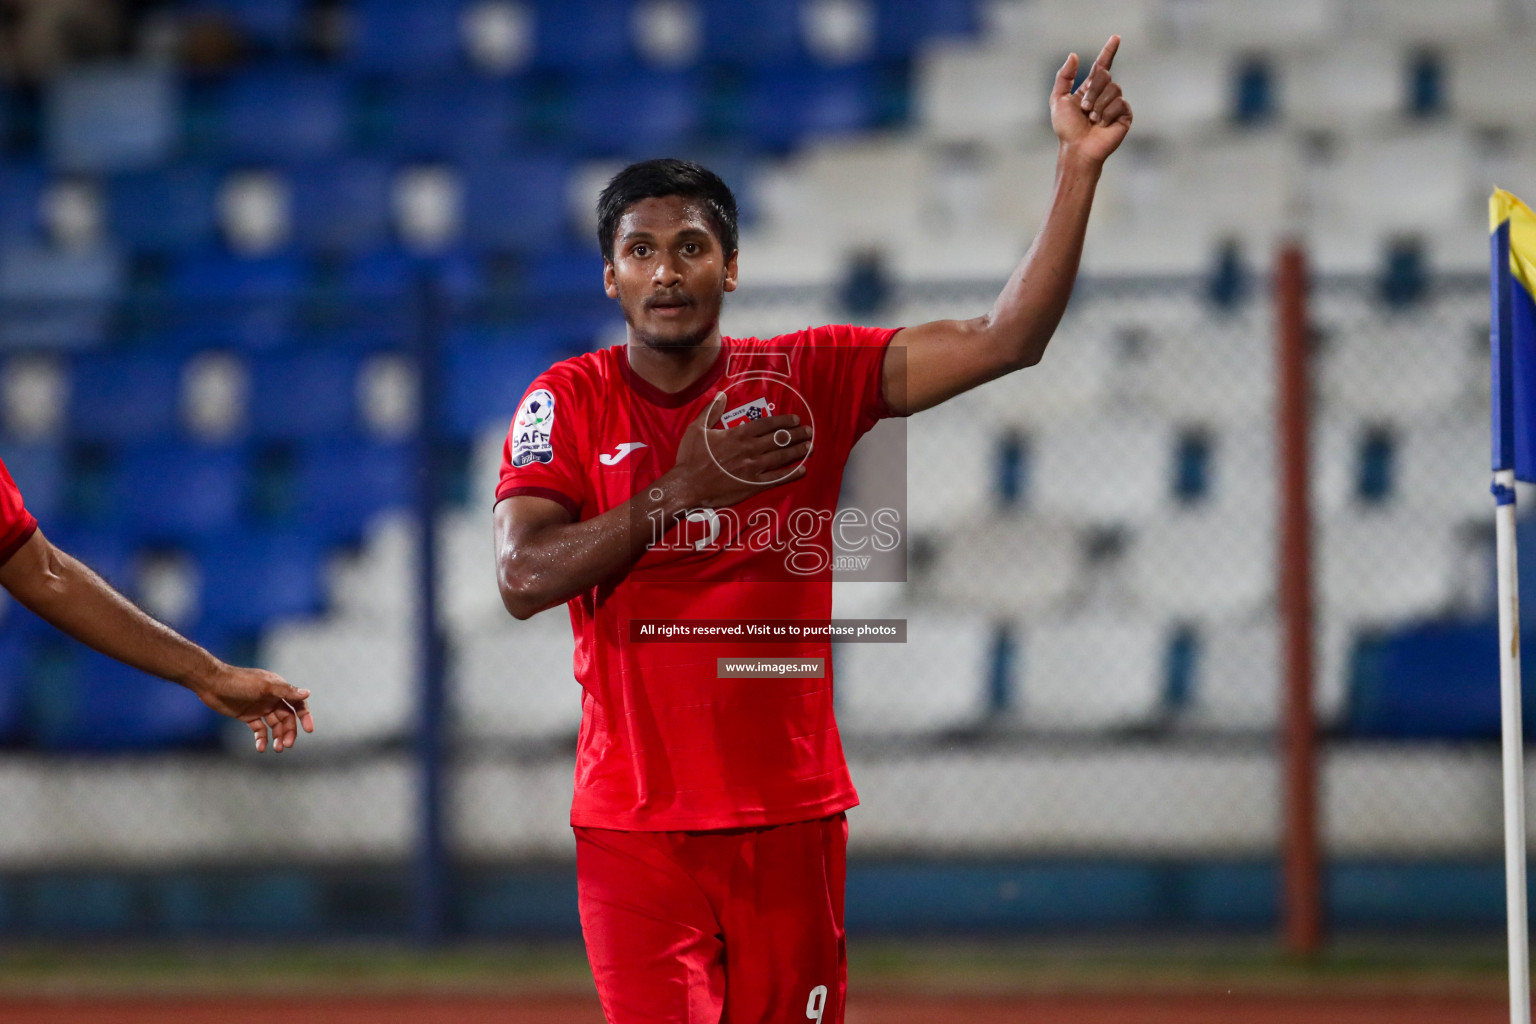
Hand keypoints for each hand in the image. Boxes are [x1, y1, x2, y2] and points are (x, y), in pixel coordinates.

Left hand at [192, 665, 313, 752]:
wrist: (212, 683)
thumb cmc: (240, 682)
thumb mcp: (265, 686)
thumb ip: (286, 691)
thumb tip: (308, 693)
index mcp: (279, 689)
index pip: (298, 704)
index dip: (305, 716)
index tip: (309, 730)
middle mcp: (272, 699)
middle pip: (287, 718)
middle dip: (288, 732)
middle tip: (285, 745)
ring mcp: (260, 708)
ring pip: (274, 725)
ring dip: (277, 737)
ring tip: (276, 749)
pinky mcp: (248, 716)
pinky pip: (259, 729)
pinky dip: (262, 738)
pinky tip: (261, 748)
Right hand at [665, 391, 812, 509]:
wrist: (688, 485)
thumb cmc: (691, 457)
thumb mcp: (697, 429)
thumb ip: (711, 411)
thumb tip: (721, 395)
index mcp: (739, 434)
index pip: (768, 424)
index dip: (784, 421)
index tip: (795, 420)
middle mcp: (750, 449)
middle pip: (779, 439)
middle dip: (797, 435)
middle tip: (809, 432)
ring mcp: (754, 468)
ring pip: (782, 457)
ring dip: (798, 451)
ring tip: (810, 447)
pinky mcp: (753, 484)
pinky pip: (777, 479)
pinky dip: (791, 474)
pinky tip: (802, 470)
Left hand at [1050, 35, 1131, 164]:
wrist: (1078, 149)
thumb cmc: (1067, 129)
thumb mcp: (1058, 100)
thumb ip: (1064, 77)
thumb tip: (1074, 55)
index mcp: (1090, 88)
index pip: (1102, 65)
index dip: (1109, 51)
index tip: (1116, 37)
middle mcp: (1104, 94)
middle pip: (1105, 75)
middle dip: (1092, 91)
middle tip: (1084, 109)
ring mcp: (1116, 104)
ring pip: (1113, 88)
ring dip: (1098, 104)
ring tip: (1092, 119)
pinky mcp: (1125, 115)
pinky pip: (1120, 103)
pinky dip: (1107, 114)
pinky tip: (1103, 125)